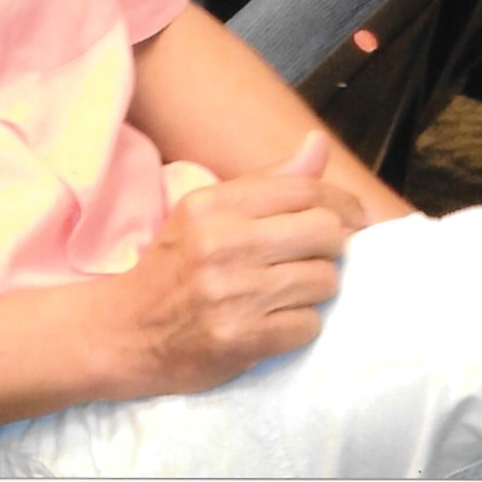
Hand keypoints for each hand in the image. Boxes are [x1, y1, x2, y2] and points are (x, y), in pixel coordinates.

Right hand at [103, 131, 365, 397]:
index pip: (303, 190)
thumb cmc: (175, 267)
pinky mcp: (239, 338)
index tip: (356, 220)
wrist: (126, 331)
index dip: (344, 204)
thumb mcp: (208, 213)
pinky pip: (308, 326)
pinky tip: (273, 324)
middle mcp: (219, 242)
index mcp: (211, 205)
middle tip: (311, 259)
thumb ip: (269, 182)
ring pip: (323, 281)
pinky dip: (299, 328)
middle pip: (325, 232)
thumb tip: (319, 143)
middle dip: (330, 249)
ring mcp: (229, 292)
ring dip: (315, 292)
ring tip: (286, 294)